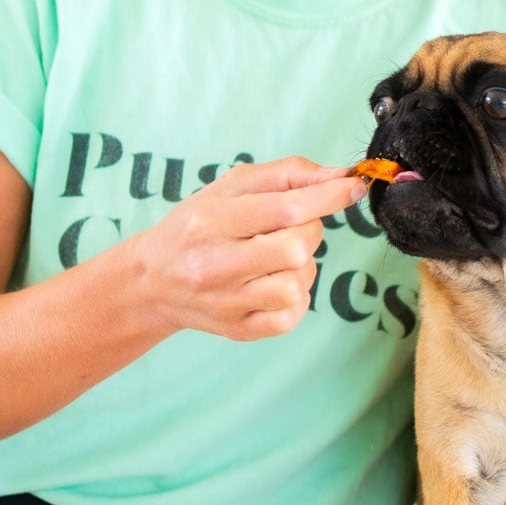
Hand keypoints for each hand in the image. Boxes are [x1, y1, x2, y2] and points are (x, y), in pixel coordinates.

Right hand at [130, 157, 366, 342]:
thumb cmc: (197, 226)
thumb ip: (286, 174)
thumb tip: (339, 175)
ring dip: (302, 267)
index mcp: (212, 220)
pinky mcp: (237, 330)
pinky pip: (291, 316)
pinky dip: (296, 297)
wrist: (151, 282)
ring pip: (297, 285)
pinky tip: (275, 283)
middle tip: (291, 228)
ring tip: (279, 259)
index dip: (330, 196)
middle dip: (309, 232)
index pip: (285, 208)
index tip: (354, 186)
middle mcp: (215, 264)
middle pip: (297, 249)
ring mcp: (227, 302)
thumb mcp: (229, 187)